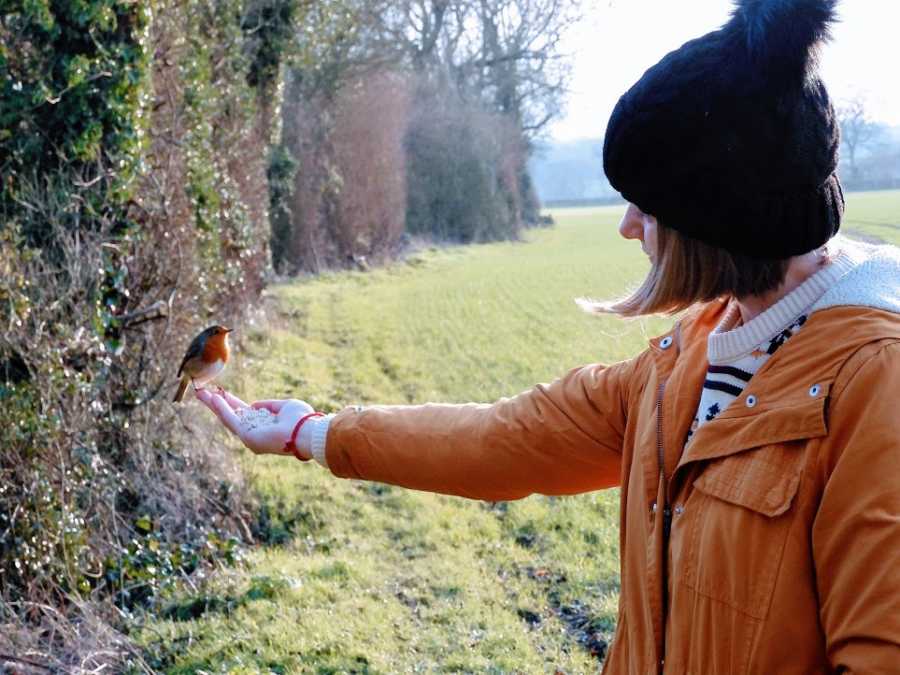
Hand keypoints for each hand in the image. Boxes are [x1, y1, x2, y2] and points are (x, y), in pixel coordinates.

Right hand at [194, 388, 315, 458]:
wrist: (306, 432)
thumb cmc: (301, 420)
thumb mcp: (284, 407)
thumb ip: (268, 406)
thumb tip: (254, 405)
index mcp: (263, 426)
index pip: (243, 413)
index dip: (230, 403)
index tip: (220, 393)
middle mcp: (254, 433)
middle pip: (230, 416)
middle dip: (215, 404)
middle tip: (201, 393)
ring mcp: (249, 436)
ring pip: (227, 418)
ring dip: (213, 405)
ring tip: (200, 393)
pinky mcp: (247, 436)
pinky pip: (231, 420)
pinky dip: (221, 409)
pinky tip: (212, 399)